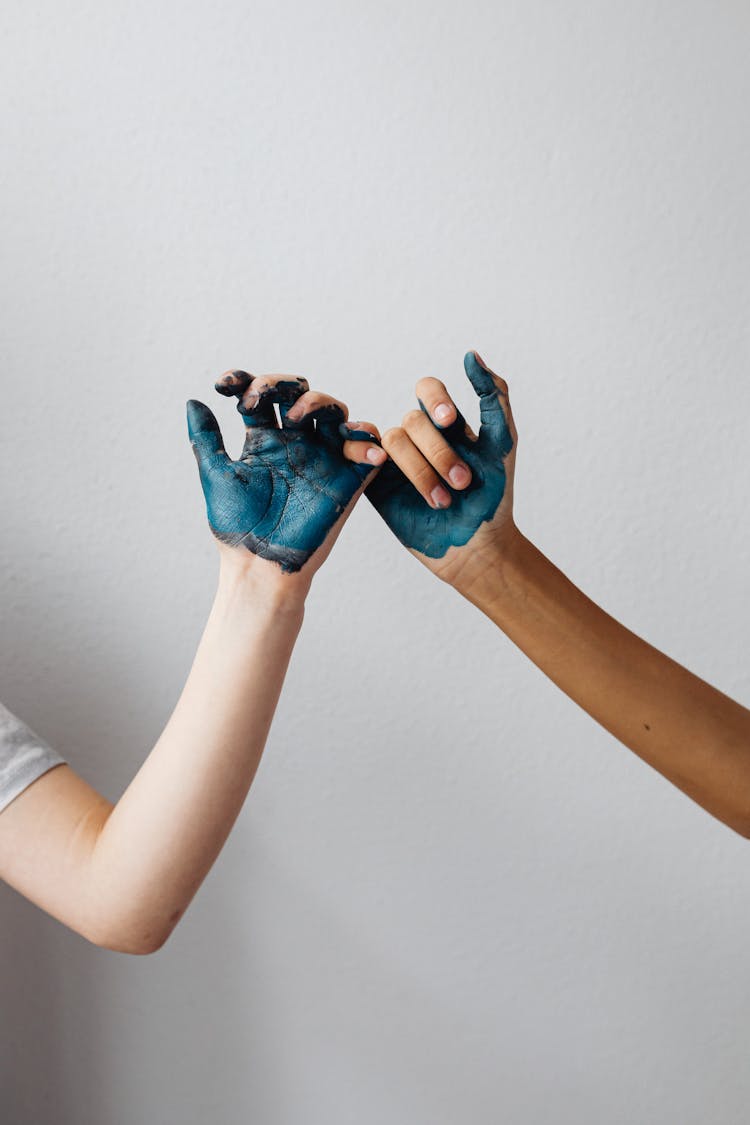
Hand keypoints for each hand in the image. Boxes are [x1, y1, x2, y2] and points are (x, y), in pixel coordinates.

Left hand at [187, 370, 384, 583]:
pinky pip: (367, 447)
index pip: (261, 396)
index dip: (245, 381)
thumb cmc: (237, 528)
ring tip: (295, 416)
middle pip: (299, 393)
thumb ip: (206, 439)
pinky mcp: (347, 479)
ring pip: (333, 411)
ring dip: (317, 401)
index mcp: (264, 442)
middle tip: (258, 398)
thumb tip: (192, 401)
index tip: (223, 384)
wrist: (260, 566)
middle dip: (280, 384)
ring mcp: (323, 459)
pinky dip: (364, 435)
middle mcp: (296, 445)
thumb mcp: (216, 475)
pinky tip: (346, 435)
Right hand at [365, 351, 517, 589]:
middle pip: (412, 420)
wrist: (477, 548)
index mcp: (446, 424)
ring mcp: (394, 461)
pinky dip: (362, 454)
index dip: (434, 400)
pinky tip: (382, 469)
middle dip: (438, 451)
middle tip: (462, 483)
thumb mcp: (503, 443)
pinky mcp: (375, 485)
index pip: (428, 390)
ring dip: (420, 470)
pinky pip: (356, 455)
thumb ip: (494, 396)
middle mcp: (418, 438)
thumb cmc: (495, 498)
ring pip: (391, 441)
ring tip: (443, 501)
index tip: (449, 421)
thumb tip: (470, 355)